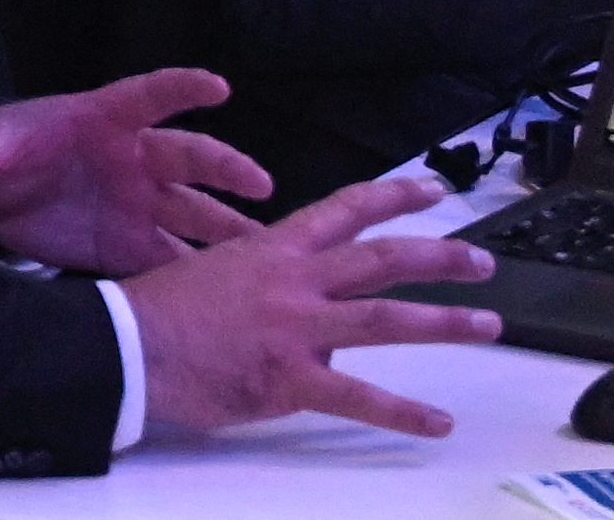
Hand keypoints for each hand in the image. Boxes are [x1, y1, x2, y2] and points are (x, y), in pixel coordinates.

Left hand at [0, 65, 262, 274]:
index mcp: (104, 120)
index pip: (150, 96)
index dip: (182, 89)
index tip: (218, 88)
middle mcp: (134, 158)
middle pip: (189, 157)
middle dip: (225, 168)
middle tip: (260, 185)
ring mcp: (136, 203)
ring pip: (190, 211)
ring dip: (224, 225)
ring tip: (262, 243)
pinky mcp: (126, 244)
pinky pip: (165, 255)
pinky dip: (191, 270)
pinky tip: (219, 289)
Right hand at [117, 164, 501, 441]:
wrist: (125, 347)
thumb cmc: (159, 312)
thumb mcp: (221, 272)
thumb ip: (273, 282)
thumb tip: (310, 305)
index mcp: (278, 248)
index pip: (350, 208)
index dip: (396, 195)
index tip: (434, 189)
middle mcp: (298, 280)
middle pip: (387, 259)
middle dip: (443, 257)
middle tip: (484, 262)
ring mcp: (298, 329)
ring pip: (387, 319)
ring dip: (446, 322)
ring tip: (489, 326)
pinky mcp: (289, 380)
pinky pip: (357, 398)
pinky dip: (402, 412)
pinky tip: (436, 423)